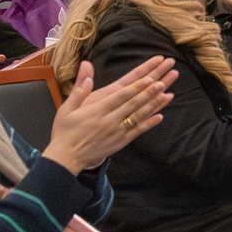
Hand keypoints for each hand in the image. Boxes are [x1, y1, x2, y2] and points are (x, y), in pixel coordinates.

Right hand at [42, 58, 177, 172]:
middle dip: (149, 92)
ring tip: (166, 95)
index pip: (120, 96)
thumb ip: (79, 91)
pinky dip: (149, 123)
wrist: (66, 157)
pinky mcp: (120, 142)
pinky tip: (160, 116)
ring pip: (138, 116)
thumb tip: (88, 73)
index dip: (136, 87)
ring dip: (153, 105)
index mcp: (97, 111)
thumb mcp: (66, 109)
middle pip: (133, 104)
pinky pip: (137, 131)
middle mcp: (109, 121)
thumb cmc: (65, 132)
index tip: (149, 78)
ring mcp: (116, 132)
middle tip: (162, 82)